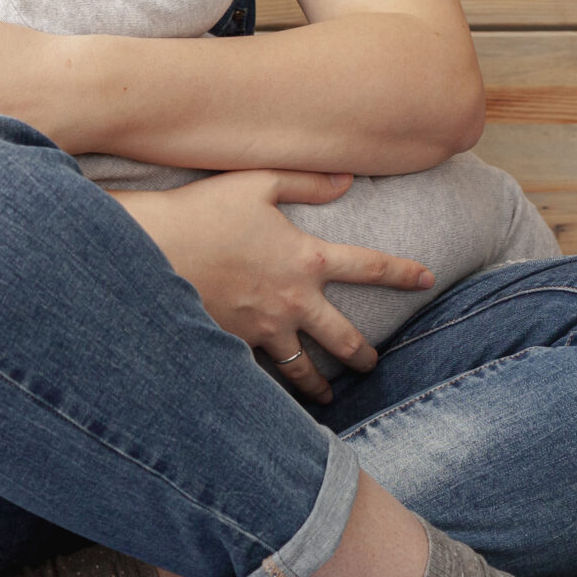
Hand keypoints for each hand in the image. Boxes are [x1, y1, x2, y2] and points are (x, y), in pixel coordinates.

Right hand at [114, 170, 434, 403]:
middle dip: (363, 354)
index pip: (370, 267)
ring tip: (329, 395)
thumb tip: (348, 179)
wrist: (150, 249)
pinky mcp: (233, 345)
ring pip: (302, 369)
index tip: (427, 279)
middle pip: (343, 338)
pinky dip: (271, 386)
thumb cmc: (204, 209)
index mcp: (306, 260)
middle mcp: (293, 302)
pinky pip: (260, 373)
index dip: (403, 272)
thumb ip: (308, 181)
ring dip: (319, 384)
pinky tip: (273, 396)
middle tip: (373, 363)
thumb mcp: (259, 182)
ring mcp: (263, 330)